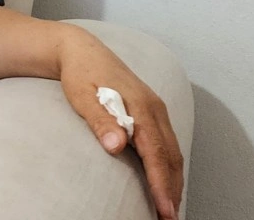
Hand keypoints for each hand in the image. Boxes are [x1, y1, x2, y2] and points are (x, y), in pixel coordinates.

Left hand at [59, 29, 184, 219]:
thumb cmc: (79, 74)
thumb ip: (100, 121)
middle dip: (173, 189)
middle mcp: (155, 109)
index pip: (156, 153)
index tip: (166, 209)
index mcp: (141, 106)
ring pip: (173, 151)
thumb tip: (117, 146)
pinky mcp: (152, 111)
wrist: (81, 50)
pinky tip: (165, 181)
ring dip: (174, 180)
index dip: (162, 184)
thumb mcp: (82, 96)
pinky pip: (167, 143)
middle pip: (171, 156)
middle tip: (170, 218)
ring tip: (170, 207)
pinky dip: (170, 166)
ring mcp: (156, 109)